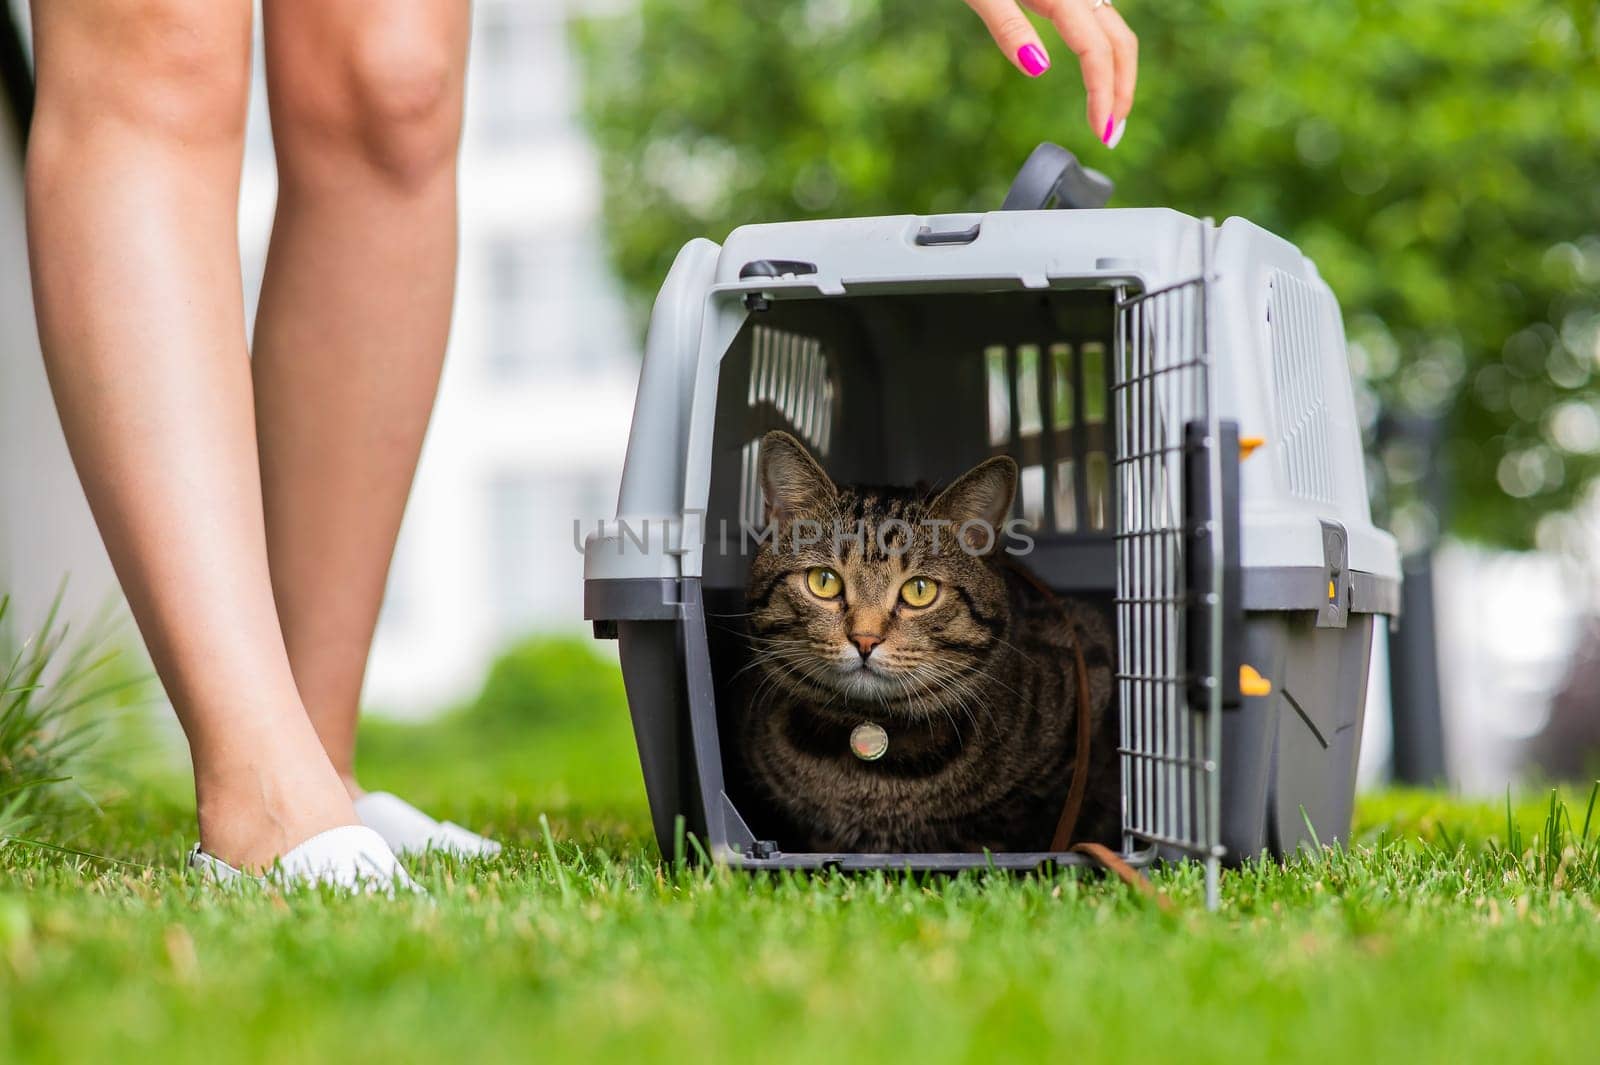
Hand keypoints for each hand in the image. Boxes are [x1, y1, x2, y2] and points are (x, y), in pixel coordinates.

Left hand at [961, 0, 1136, 147]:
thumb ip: (1007, 24)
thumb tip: (1039, 68)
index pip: (1098, 50)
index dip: (1105, 94)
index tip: (1102, 134)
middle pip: (1120, 39)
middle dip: (1122, 88)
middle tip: (1111, 133)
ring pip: (1112, 27)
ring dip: (1117, 70)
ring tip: (1109, 108)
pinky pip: (1096, 16)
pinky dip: (1103, 48)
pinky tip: (1095, 68)